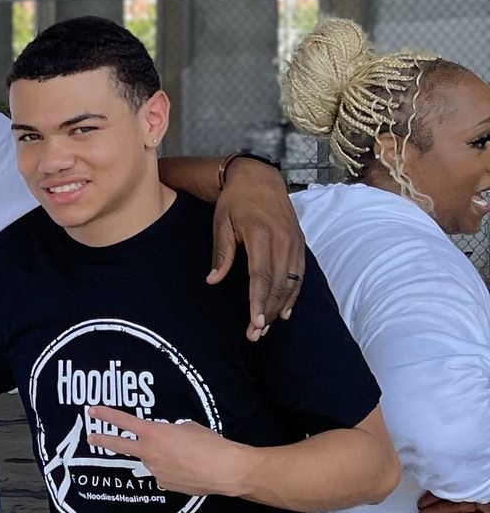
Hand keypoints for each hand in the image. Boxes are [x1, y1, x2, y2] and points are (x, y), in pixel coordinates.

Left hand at [84, 406, 244, 499]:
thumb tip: (167, 440)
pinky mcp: (165, 484)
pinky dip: (173, 470)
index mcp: (154, 433)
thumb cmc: (210, 444)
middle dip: (103, 439)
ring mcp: (155, 471)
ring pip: (152, 460)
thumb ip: (170, 432)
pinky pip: (164, 474)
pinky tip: (190, 470)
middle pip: (119, 445)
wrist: (225, 470)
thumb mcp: (188, 428)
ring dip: (162, 457)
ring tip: (187, 457)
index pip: (124, 422)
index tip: (92, 411)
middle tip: (91, 438)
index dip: (107, 415)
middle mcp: (149, 452)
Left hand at [211, 160, 304, 339]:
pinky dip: (293, 294)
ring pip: (291, 282)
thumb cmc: (235, 201)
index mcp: (262, 235)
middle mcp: (283, 240)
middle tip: (256, 334)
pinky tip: (285, 311)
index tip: (254, 323)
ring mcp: (294, 242)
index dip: (258, 301)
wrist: (259, 178)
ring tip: (267, 328)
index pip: (261, 275)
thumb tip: (213, 280)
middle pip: (278, 284)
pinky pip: (299, 274)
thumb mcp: (221, 223)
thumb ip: (221, 252)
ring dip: (280, 307)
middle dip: (268, 311)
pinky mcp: (299, 242)